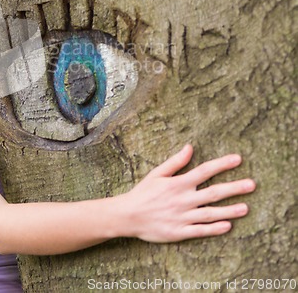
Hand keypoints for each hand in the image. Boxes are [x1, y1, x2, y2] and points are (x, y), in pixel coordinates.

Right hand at [119, 144, 255, 242]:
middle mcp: (183, 200)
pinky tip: (227, 226)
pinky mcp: (180, 232)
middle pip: (213, 193)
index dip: (222, 164)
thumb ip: (175, 162)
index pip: (204, 171)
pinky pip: (201, 231)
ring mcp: (183, 217)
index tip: (237, 159)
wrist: (128, 215)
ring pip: (211, 213)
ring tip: (246, 208)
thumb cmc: (143, 192)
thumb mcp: (157, 174)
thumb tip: (190, 147)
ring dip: (230, 210)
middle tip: (252, 184)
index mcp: (178, 183)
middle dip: (234, 188)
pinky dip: (214, 228)